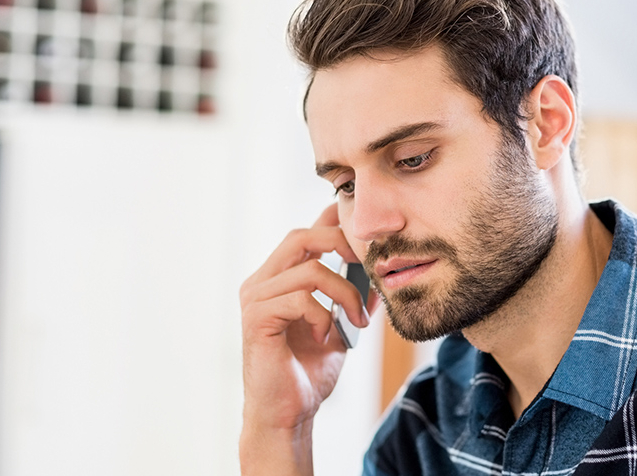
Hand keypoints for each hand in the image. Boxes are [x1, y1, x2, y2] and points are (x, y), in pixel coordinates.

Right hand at [239, 203, 377, 473]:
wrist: (288, 415)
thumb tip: (381, 275)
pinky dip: (324, 315)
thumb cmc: (308, 373)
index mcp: (278, 279)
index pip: (304, 234)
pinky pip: (300, 299)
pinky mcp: (256, 318)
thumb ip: (353, 299)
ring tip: (356, 320)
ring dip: (344, 293)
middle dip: (340, 244)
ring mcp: (255, 298)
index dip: (332, 221)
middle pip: (301, 236)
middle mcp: (261, 282)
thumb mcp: (341, 328)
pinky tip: (327, 336)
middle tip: (366, 265)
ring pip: (308, 269)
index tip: (365, 235)